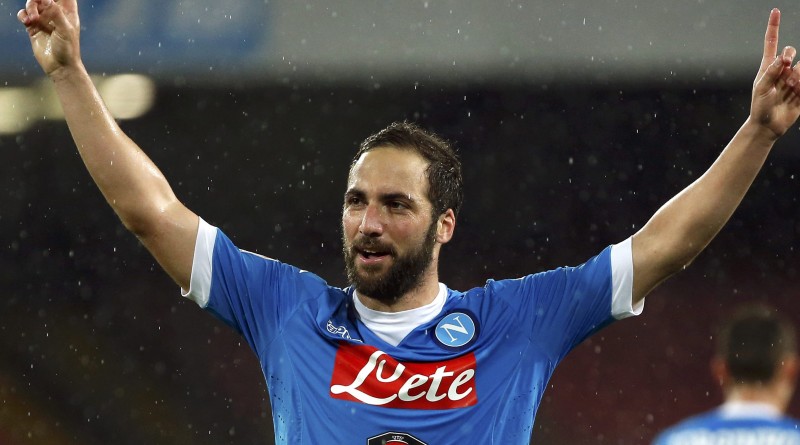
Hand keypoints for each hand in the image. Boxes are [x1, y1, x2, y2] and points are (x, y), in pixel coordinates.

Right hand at [17, 0, 79, 75]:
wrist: (59, 66)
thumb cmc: (67, 49)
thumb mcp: (65, 30)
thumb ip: (56, 13)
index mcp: (67, 12)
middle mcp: (55, 14)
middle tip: (36, 3)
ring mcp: (44, 20)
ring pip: (33, 4)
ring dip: (30, 7)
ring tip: (33, 19)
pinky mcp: (33, 27)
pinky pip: (25, 15)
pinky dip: (23, 15)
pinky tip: (27, 21)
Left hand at [751, 8, 799, 139]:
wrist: (768, 125)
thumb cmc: (760, 106)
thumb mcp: (761, 88)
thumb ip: (771, 72)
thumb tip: (782, 58)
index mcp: (767, 66)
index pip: (771, 43)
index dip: (774, 27)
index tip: (775, 11)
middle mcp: (781, 69)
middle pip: (790, 50)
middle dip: (790, 54)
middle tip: (786, 64)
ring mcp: (793, 78)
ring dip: (795, 77)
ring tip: (788, 89)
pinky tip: (796, 92)